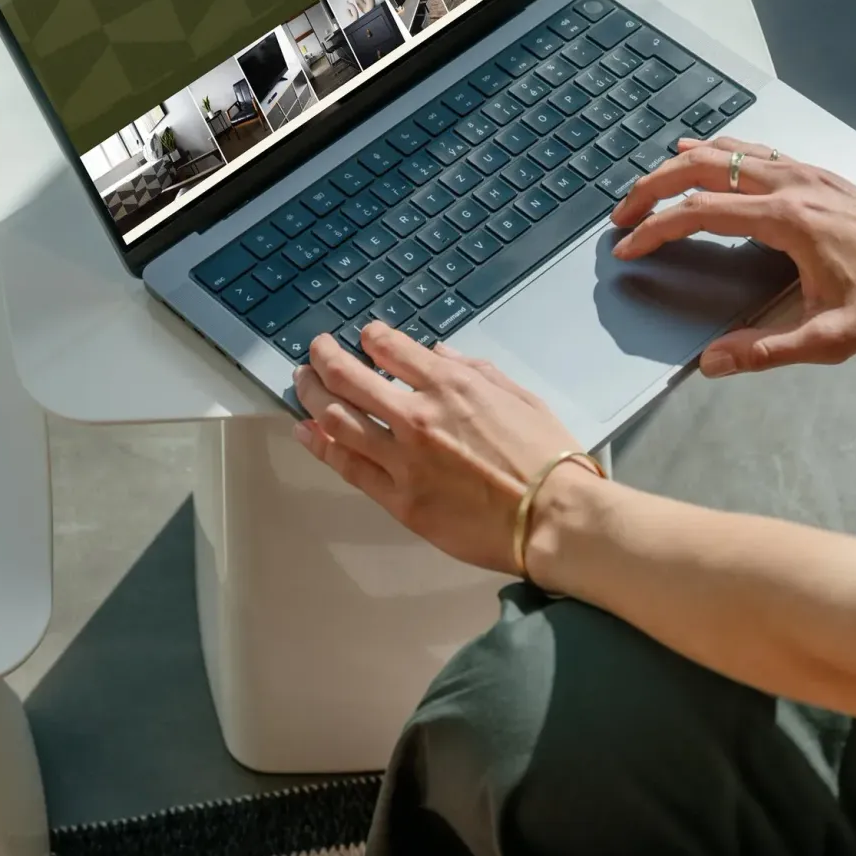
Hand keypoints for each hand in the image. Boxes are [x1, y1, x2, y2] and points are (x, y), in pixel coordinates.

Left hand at [292, 323, 583, 575]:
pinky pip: (347, 467)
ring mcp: (403, 460)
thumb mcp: (519, 396)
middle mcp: (418, 415)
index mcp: (451, 384)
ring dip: (310, 396)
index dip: (370, 337)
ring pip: (335, 419)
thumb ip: (475, 370)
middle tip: (315, 351)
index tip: (364, 338)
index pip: (389, 348)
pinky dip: (319, 445)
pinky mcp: (399, 500)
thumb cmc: (547, 457)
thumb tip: (439, 353)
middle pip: (348, 377)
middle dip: (324, 358)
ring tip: (301, 383)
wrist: (554, 517)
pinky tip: (304, 431)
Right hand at [609, 137, 855, 375]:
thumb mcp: (832, 337)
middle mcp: (789, 185)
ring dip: (679, 164)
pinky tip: (701, 152)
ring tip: (646, 184)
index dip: (656, 228)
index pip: (700, 213)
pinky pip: (752, 150)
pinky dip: (716, 149)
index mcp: (786, 220)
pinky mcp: (813, 170)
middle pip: (702, 168)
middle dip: (652, 188)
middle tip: (623, 213)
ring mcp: (801, 171)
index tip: (628, 246)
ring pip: (725, 151)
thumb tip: (714, 362)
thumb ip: (770, 350)